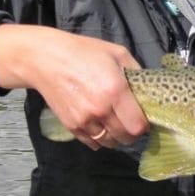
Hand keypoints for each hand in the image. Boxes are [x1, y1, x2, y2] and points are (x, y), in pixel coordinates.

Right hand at [0, 24, 148, 149]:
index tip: (144, 118)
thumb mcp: (117, 53)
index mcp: (115, 91)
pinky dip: (100, 139)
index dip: (145, 125)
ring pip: (109, 142)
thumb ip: (136, 72)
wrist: (46, 59)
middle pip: (125, 138)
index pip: (138, 126)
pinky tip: (101, 126)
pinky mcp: (71, 126)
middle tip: (131, 121)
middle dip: (133, 132)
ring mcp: (84, 120)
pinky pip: (92, 143)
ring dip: (116, 137)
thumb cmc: (83, 52)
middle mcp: (100, 109)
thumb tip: (148, 89)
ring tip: (116, 123)